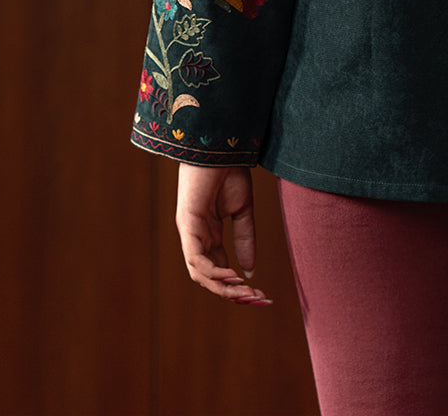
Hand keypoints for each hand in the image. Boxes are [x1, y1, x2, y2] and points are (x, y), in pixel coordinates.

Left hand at [175, 163, 271, 304]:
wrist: (220, 147)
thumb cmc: (229, 172)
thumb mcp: (243, 210)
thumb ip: (245, 239)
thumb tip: (250, 271)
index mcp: (208, 235)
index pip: (219, 270)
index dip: (237, 286)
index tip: (261, 295)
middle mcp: (197, 238)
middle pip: (210, 278)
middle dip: (232, 293)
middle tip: (257, 300)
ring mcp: (190, 233)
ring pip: (201, 274)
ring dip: (224, 287)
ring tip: (246, 293)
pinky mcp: (187, 225)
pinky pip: (196, 259)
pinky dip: (213, 271)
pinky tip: (232, 276)